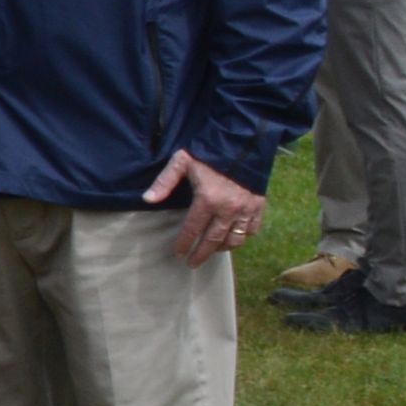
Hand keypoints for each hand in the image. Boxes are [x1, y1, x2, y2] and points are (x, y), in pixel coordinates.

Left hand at [145, 143, 265, 265]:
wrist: (243, 142)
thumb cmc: (209, 152)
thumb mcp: (182, 162)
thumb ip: (164, 182)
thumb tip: (147, 199)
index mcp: (208, 199)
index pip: (192, 229)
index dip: (184, 243)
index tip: (178, 254)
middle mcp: (228, 208)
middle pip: (213, 240)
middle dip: (201, 254)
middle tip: (192, 263)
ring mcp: (246, 209)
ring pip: (235, 238)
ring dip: (222, 248)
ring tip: (212, 251)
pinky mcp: (258, 205)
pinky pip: (252, 229)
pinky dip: (243, 237)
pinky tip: (234, 237)